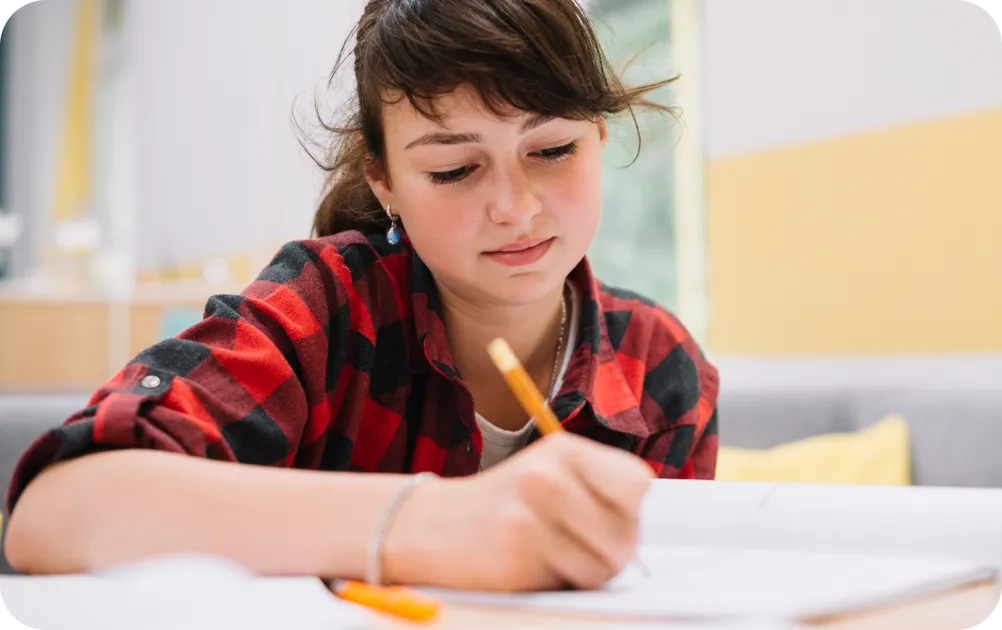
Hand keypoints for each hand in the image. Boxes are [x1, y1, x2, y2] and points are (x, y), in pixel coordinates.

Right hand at [383, 432, 653, 590]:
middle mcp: (549, 474)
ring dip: (586, 571)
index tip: (607, 517)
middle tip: (574, 545)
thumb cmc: (504, 506)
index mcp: (565, 449)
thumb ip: (599, 496)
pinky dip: (559, 581)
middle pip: (627, 531)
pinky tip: (530, 563)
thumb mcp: (551, 477)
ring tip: (550, 554)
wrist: (431, 525)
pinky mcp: (518, 548)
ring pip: (604, 563)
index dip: (630, 510)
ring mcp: (532, 511)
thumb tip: (640, 542)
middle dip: (611, 551)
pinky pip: (572, 581)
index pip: (638, 483)